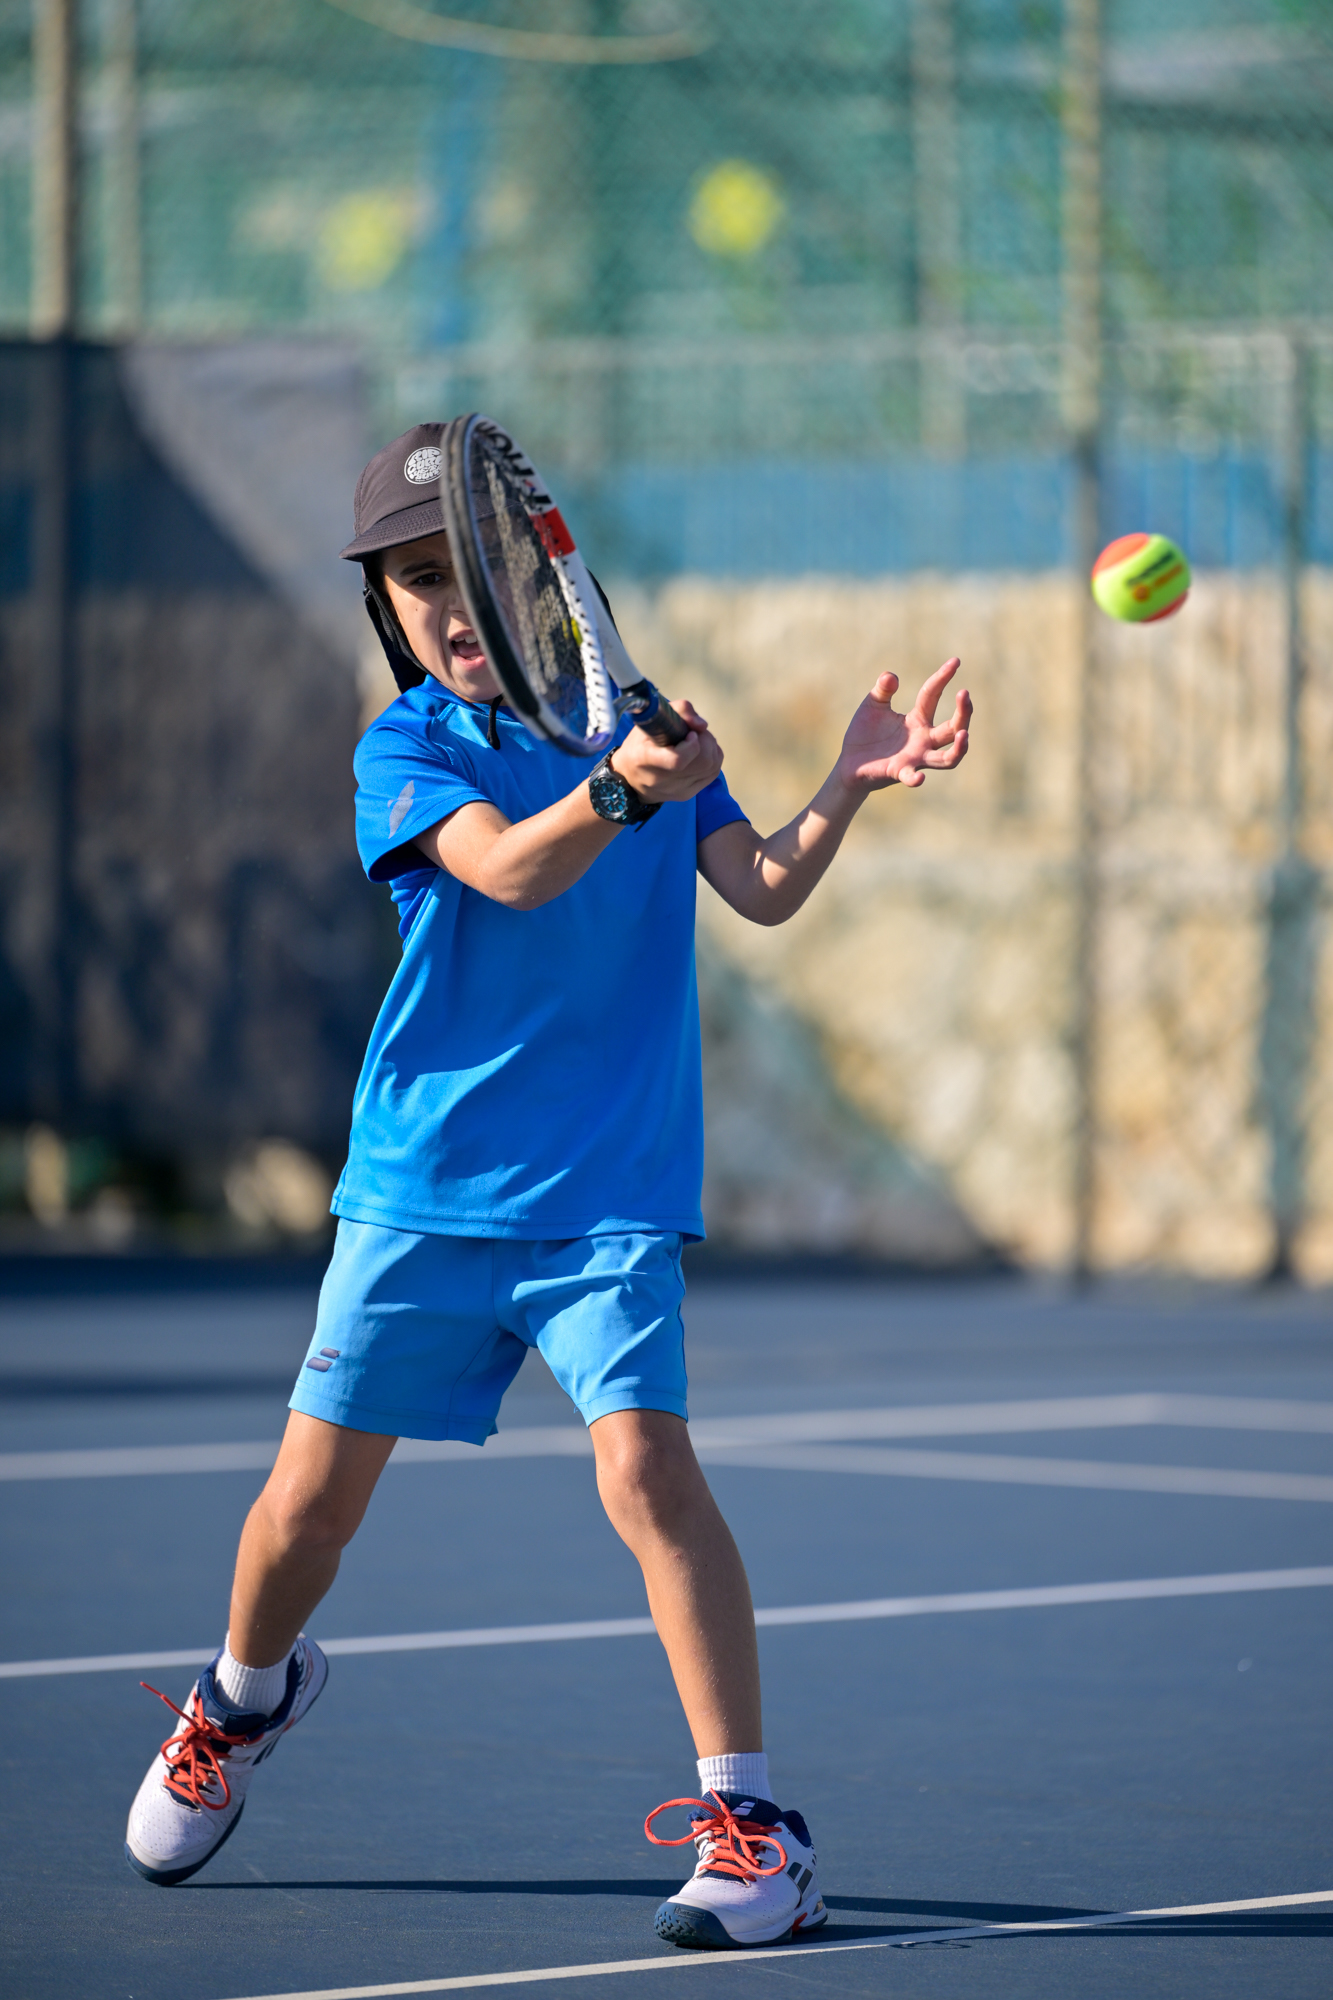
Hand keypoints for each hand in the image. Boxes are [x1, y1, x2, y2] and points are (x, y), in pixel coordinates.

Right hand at [613, 698, 723, 802]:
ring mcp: (676, 790)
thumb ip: (678, 710)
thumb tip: (702, 725)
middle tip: (696, 733)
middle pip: (703, 761)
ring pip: (712, 766)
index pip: (678, 760)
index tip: (690, 733)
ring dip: (711, 747)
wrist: (631, 780)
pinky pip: (713, 773)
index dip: (692, 745)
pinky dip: (713, 758)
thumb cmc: (640, 745)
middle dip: (706, 740)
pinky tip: (701, 753)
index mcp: (646, 759)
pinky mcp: (687, 794)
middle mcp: (661, 779)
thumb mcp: (650, 720)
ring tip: (698, 741)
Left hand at [836, 660, 970, 792]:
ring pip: (948, 758)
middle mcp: (923, 740)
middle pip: (953, 728)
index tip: (955, 661)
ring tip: (964, 733)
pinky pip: (912, 776)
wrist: (849, 763)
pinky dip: (916, 778)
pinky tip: (920, 778)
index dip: (943, 677)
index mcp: (918, 720)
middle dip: (963, 712)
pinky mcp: (899, 771)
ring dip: (959, 748)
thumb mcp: (872, 705)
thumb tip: (891, 676)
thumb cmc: (865, 734)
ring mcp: (914, 757)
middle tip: (964, 693)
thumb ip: (882, 690)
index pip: (933, 695)